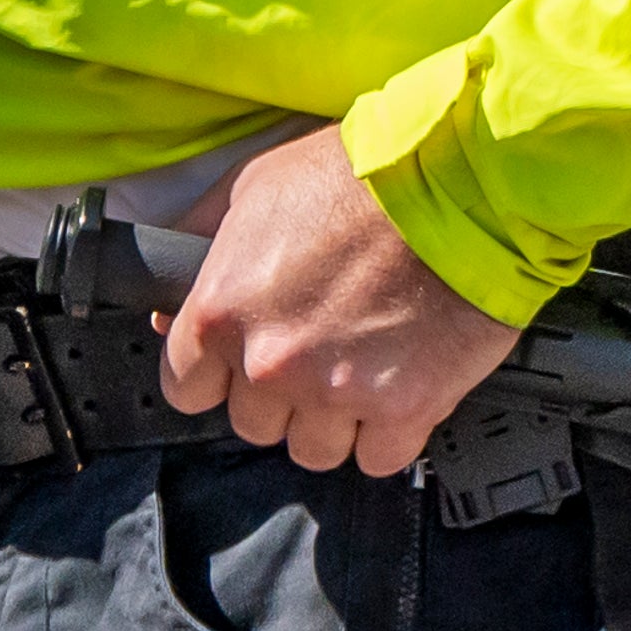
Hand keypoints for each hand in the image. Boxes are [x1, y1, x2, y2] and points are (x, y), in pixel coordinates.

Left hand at [157, 129, 520, 475]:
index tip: (241, 360)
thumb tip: (168, 304)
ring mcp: (336, 392)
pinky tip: (400, 380)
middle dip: (283, 391)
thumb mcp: (255, 185)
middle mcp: (271, 362)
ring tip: (364, 360)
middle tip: (320, 343)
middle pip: (254, 423)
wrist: (461, 180)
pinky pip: (379, 456)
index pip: (186, 388)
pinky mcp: (402, 411)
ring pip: (314, 448)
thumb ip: (199, 246)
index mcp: (223, 311)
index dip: (216, 373)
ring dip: (336, 417)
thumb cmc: (364, 175)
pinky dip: (390, 429)